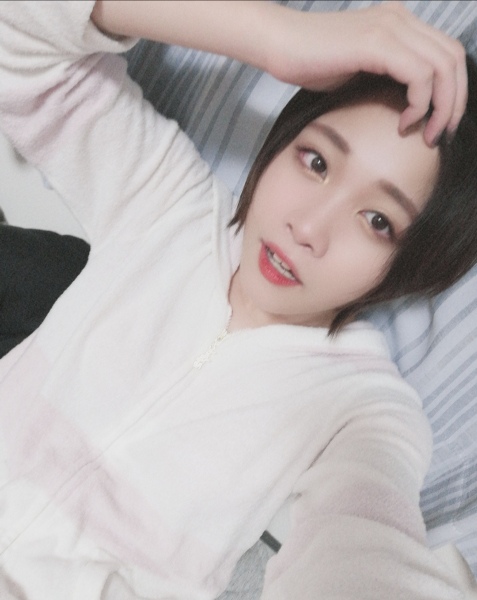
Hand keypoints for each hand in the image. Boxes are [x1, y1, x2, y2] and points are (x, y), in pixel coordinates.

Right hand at [266, 2, 466, 146]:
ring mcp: (391, 27)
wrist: (278, 45)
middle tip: (441, 135)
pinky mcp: (377, 42)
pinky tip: (403, 124)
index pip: (447, 54)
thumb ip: (386, 81)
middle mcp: (401, 20)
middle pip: (454, 59)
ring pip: (443, 67)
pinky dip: (419, 104)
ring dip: (441, 108)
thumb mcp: (357, 74)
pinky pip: (419, 75)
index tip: (440, 125)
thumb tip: (406, 109)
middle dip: (454, 103)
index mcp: (399, 25)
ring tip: (425, 135)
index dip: (453, 92)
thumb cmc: (309, 62)